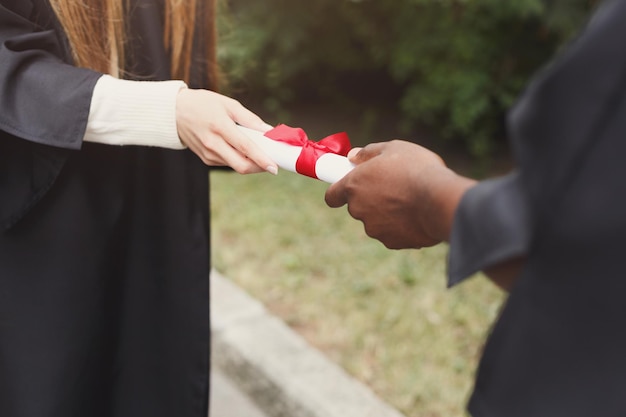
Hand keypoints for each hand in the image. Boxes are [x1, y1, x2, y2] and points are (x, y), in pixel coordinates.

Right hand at [176, 88, 277, 173]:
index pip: (245, 148)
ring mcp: (208, 154)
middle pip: (241, 166)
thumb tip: (268, 131)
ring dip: (250, 162)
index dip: (262, 159)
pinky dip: (238, 159)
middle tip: (271, 162)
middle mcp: (213, 143)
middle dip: (259, 167)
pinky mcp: (206, 159)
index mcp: (220, 126)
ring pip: (235, 166)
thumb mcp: (228, 104)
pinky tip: (241, 150)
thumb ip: (250, 119)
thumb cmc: (203, 104)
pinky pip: (228, 163)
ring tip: (257, 151)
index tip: (275, 167)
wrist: (173, 112)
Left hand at [325, 140, 475, 248]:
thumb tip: (352, 156)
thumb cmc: (417, 169)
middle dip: (371, 199)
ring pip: (376, 221)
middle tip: (392, 188)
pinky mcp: (391, 242)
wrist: (440, 200)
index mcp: (354, 185)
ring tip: (410, 201)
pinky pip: (393, 234)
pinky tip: (417, 215)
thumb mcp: (393, 148)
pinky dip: (401, 227)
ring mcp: (374, 229)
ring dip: (387, 214)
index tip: (346, 190)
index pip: (332, 196)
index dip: (338, 193)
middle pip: (357, 207)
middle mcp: (358, 210)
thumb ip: (368, 152)